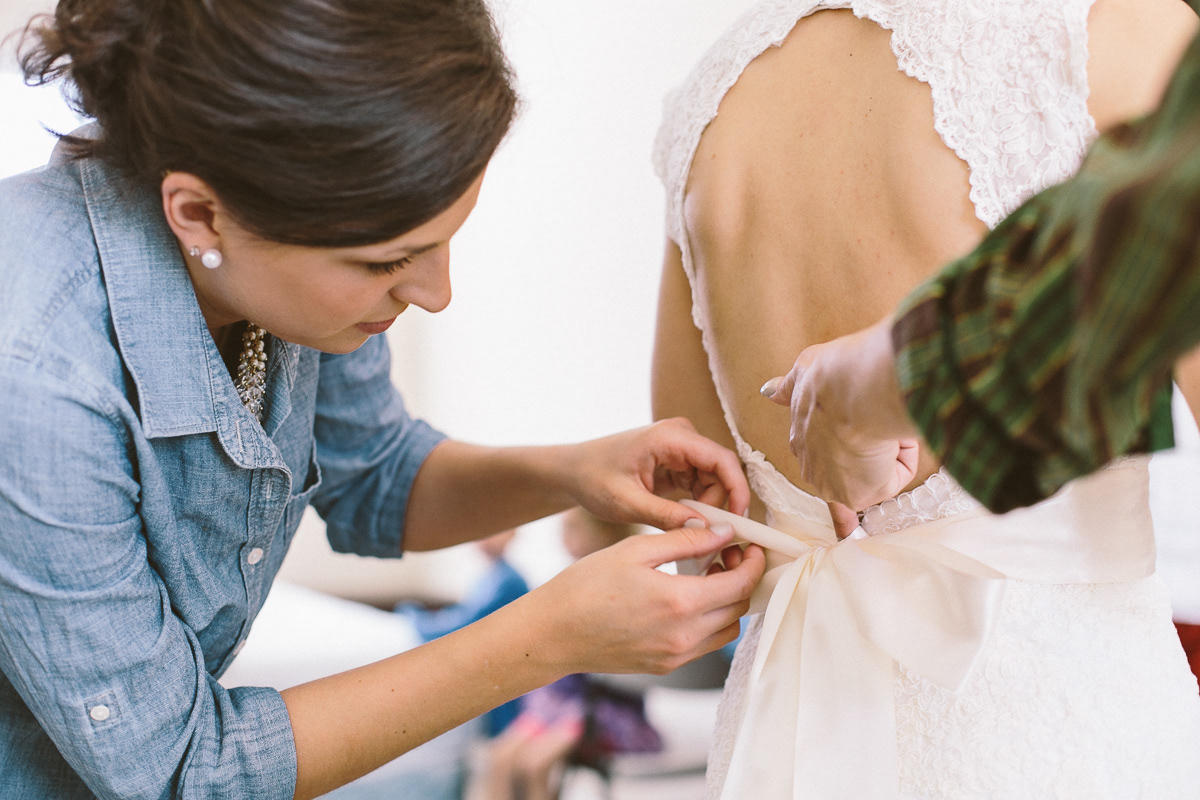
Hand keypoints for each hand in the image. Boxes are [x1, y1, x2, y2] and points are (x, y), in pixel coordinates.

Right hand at [529, 524, 764, 674]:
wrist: (552, 633)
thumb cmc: (586, 586)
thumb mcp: (635, 550)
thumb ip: (685, 540)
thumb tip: (723, 532)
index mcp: (681, 602)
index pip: (741, 584)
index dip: (753, 563)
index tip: (749, 546)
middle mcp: (685, 636)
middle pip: (739, 608)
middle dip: (742, 579)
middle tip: (725, 555)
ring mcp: (676, 656)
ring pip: (726, 631)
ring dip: (727, 603)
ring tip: (706, 577)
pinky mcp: (664, 666)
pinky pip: (704, 645)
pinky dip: (709, 622)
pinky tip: (686, 600)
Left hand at [558, 418, 750, 529]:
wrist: (572, 471)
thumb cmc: (593, 478)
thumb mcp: (627, 502)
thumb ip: (667, 515)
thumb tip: (705, 530)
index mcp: (669, 436)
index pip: (721, 459)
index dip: (737, 490)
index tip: (738, 520)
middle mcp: (680, 436)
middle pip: (721, 471)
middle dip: (720, 505)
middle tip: (709, 537)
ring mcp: (680, 447)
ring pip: (714, 480)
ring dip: (709, 508)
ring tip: (693, 533)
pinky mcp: (678, 461)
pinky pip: (702, 484)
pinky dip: (699, 506)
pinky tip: (687, 524)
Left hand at [762, 318, 920, 512]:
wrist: (855, 388)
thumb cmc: (835, 373)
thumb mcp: (806, 370)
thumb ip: (791, 385)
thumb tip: (770, 390)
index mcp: (801, 440)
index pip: (826, 446)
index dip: (851, 431)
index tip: (863, 415)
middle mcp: (813, 468)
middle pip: (853, 463)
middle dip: (871, 442)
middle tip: (877, 414)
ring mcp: (837, 485)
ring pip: (876, 468)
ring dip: (888, 447)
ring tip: (882, 421)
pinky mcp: (862, 495)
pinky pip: (895, 475)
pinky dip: (903, 454)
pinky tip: (891, 434)